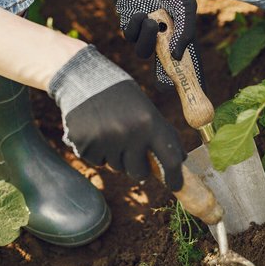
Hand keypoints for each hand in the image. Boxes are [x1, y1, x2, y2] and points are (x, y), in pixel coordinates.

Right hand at [49, 45, 185, 190]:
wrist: (83, 79)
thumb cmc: (122, 97)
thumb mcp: (147, 110)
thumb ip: (163, 134)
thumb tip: (180, 160)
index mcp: (150, 123)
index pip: (170, 160)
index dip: (175, 178)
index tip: (175, 186)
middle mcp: (129, 134)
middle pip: (140, 173)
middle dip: (138, 168)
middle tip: (132, 151)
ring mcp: (106, 141)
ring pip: (117, 168)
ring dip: (116, 156)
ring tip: (110, 131)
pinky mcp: (85, 145)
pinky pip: (97, 162)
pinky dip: (98, 152)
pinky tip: (95, 131)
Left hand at [116, 0, 204, 90]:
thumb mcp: (186, 6)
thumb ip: (186, 30)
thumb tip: (177, 56)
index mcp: (183, 36)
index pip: (190, 64)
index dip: (193, 81)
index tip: (196, 96)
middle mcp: (165, 39)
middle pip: (164, 69)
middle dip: (163, 81)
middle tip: (165, 86)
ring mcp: (147, 34)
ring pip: (143, 53)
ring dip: (147, 40)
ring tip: (152, 21)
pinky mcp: (131, 26)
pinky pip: (131, 37)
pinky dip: (136, 27)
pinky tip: (141, 14)